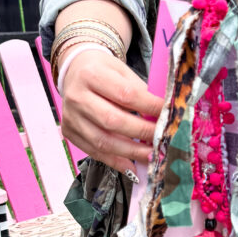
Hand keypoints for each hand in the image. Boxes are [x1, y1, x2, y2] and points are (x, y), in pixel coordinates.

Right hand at [60, 49, 163, 172]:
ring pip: (102, 141)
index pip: (126, 95)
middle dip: (142, 133)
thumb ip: (140, 93)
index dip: (150, 108)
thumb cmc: (104, 71)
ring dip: (131, 152)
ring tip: (152, 156)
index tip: (168, 116)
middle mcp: (77, 96)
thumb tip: (162, 117)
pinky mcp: (69, 132)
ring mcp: (70, 117)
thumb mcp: (123, 72)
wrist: (76, 71)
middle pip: (113, 121)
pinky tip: (132, 166)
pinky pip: (94, 152)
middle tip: (163, 140)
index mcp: (92, 75)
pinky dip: (115, 161)